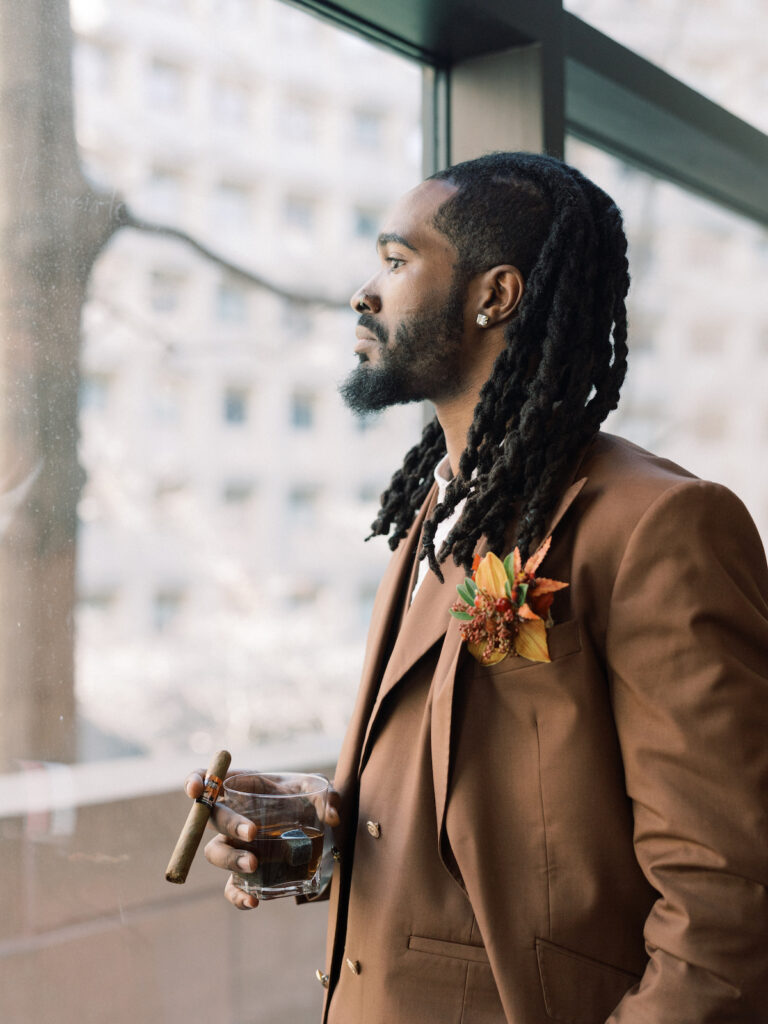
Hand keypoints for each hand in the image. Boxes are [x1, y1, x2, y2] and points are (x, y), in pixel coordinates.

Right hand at [184, 769, 340, 909]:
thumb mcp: (320, 791)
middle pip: (212, 817)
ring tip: (254, 864)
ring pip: (215, 852)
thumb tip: (332, 816)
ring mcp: (236, 847)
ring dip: (230, 859)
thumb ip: (328, 796)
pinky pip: (231, 888)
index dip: (196, 781)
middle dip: (228, 824)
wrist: (318, 831)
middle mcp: (234, 816)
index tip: (197, 790)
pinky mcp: (245, 874)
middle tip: (253, 833)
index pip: (210, 779)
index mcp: (244, 788)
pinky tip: (253, 900)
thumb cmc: (309, 800)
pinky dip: (236, 896)